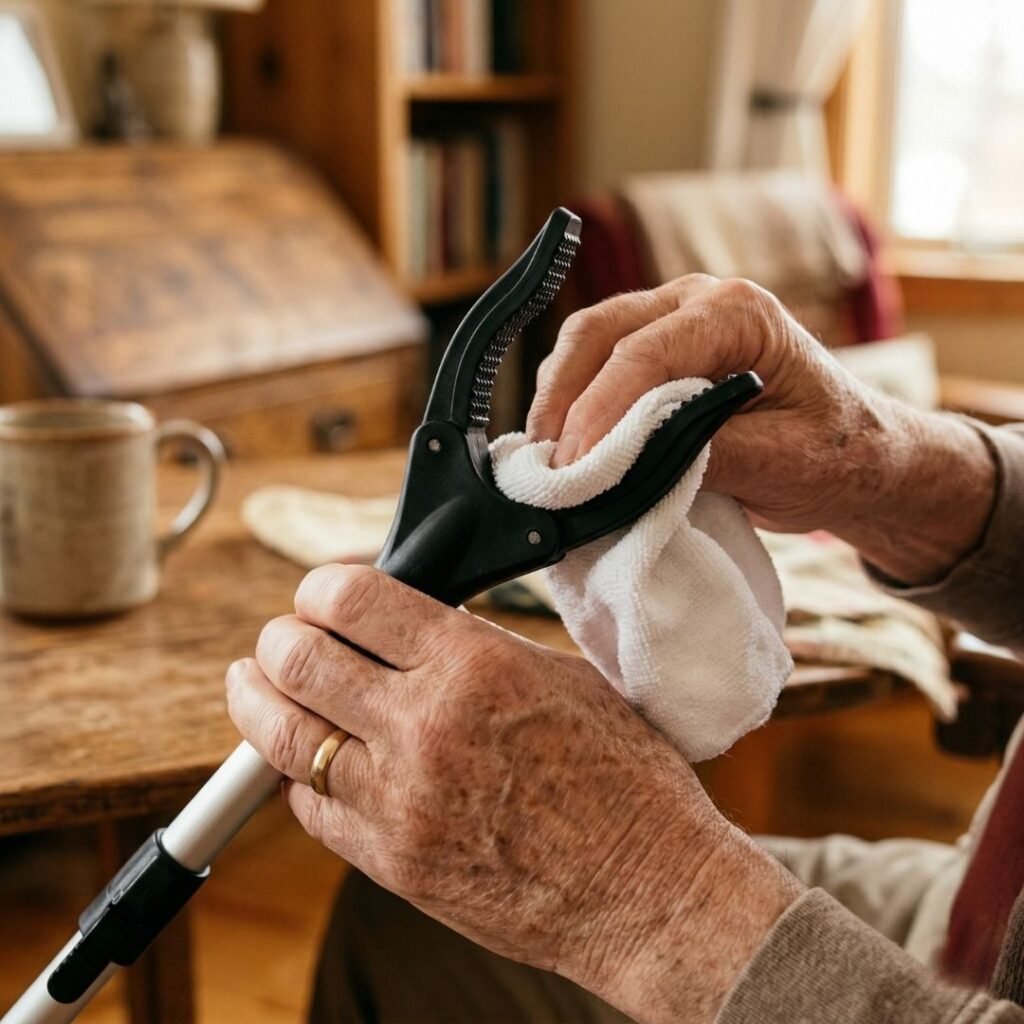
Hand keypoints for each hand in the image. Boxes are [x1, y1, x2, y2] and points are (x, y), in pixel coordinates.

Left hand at [226, 564, 799, 1022]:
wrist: (649, 892)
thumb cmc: (626, 782)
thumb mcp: (563, 679)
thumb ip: (476, 648)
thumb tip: (413, 627)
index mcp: (474, 665)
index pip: (352, 598)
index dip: (321, 586)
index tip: (320, 592)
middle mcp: (425, 727)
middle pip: (299, 659)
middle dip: (278, 638)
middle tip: (283, 637)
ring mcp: (400, 800)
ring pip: (283, 736)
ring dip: (257, 700)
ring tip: (253, 684)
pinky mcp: (393, 863)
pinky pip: (311, 809)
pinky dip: (299, 777)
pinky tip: (309, 762)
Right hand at [528, 275, 995, 582]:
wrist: (856, 456)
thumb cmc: (835, 454)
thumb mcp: (783, 461)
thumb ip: (705, 451)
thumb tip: (624, 460)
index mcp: (738, 313)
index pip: (645, 352)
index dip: (600, 410)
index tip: (576, 466)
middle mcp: (696, 302)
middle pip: (598, 333)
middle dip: (562, 400)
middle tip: (545, 470)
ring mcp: (670, 322)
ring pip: (585, 346)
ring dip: (559, 402)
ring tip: (549, 465)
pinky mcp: (653, 353)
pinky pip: (593, 368)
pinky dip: (571, 406)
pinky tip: (566, 448)